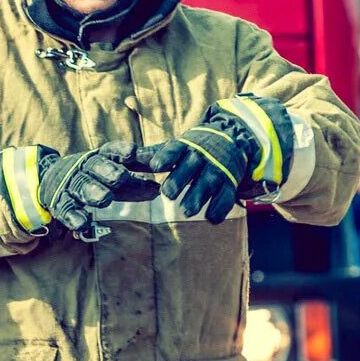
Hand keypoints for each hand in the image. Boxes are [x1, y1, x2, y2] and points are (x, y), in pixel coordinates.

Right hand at [37, 142, 162, 231]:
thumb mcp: (114, 173)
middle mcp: (84, 168)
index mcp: (100, 157)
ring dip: (93, 192)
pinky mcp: (60, 203)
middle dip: (108, 171)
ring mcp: (71, 184)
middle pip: (96, 166)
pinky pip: (67, 209)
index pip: (112, 151)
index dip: (122, 151)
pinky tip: (83, 224)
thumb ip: (137, 180)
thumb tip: (160, 189)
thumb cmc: (94, 177)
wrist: (52, 179)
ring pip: (82, 186)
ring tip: (105, 199)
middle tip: (120, 177)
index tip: (133, 153)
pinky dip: (74, 217)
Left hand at [125, 96, 295, 223]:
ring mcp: (217, 170)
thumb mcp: (175, 147)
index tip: (155, 165)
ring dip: (197, 197)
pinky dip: (219, 208)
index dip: (165, 156)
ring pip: (208, 183)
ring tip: (186, 211)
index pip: (174, 150)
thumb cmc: (192, 149)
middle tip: (168, 194)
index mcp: (185, 147)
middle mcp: (202, 157)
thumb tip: (129, 157)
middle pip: (190, 168)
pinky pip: (226, 196)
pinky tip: (210, 219)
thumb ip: (152, 155)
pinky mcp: (230, 184)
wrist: (230, 142)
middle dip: (179, 180)